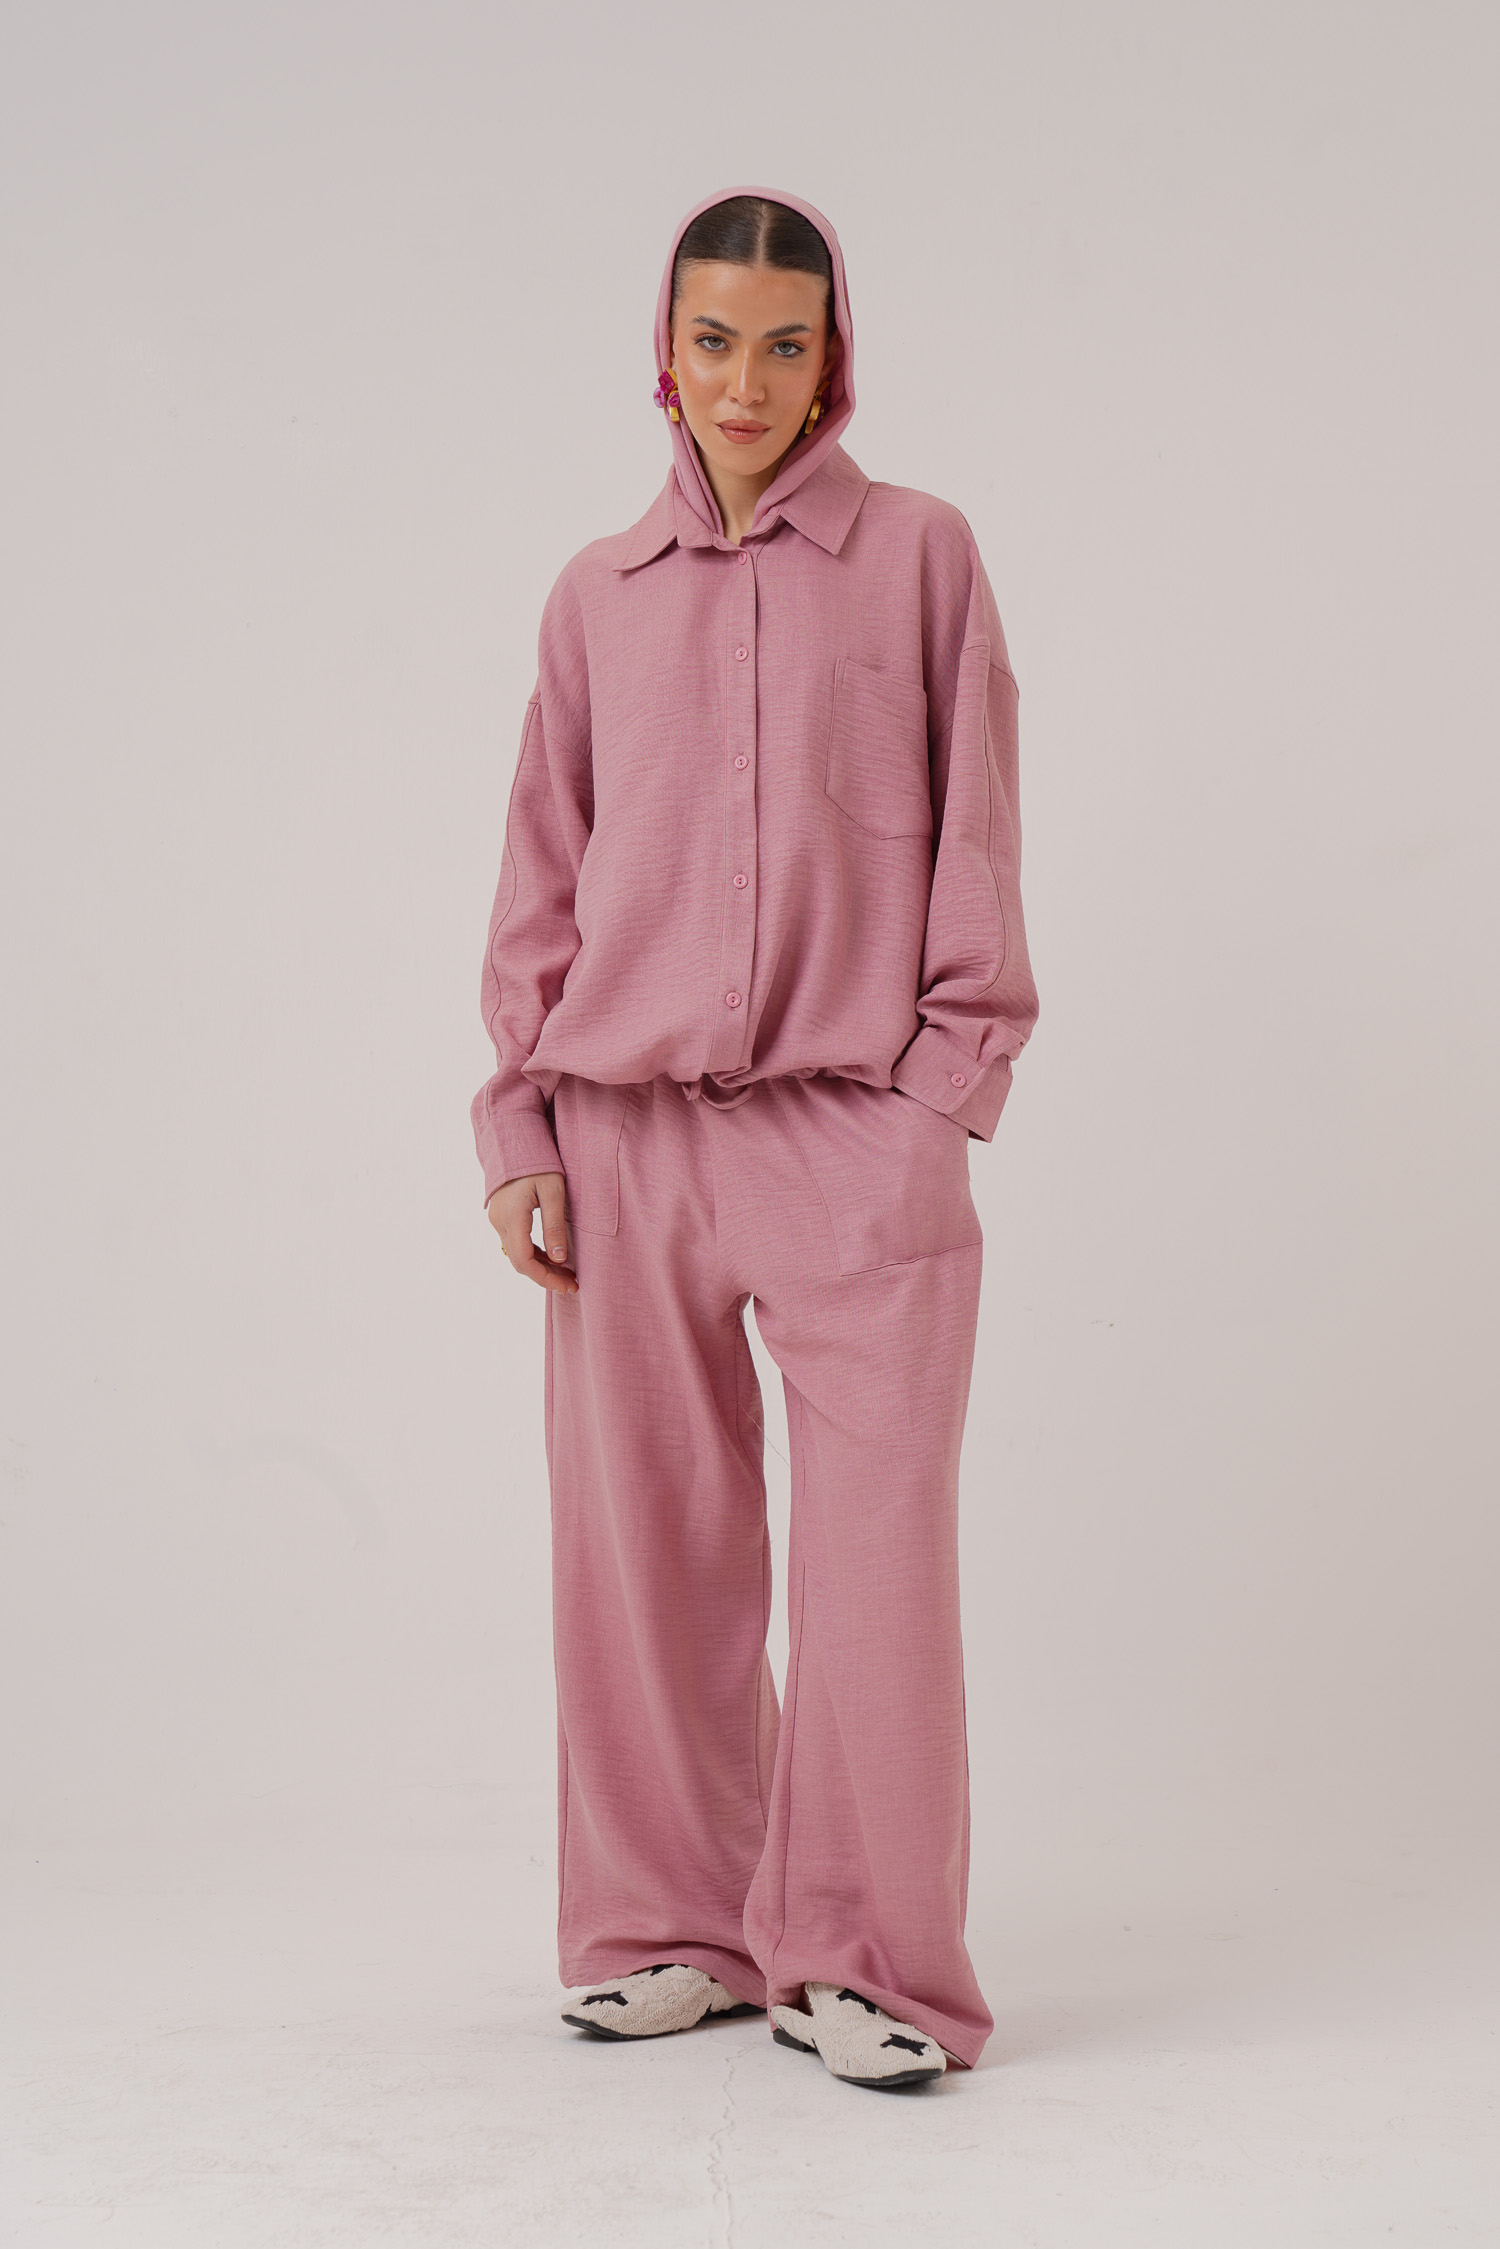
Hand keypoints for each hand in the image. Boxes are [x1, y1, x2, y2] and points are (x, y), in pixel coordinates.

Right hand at [487, 1171, 578, 1293]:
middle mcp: (499, 1221)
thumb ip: (554, 1225)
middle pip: (520, 1262)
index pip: (525, 1261)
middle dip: (546, 1277)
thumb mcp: (553, 1192)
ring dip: (540, 1267)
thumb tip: (559, 1259)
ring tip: (566, 1273)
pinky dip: (533, 1254)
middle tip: (572, 1283)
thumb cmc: (539, 1162)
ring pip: (517, 1254)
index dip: (546, 1278)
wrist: (515, 1140)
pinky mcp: (501, 1215)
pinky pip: (515, 1243)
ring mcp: (497, 1219)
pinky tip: (552, 1257)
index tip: (568, 1285)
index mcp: (512, 1217)